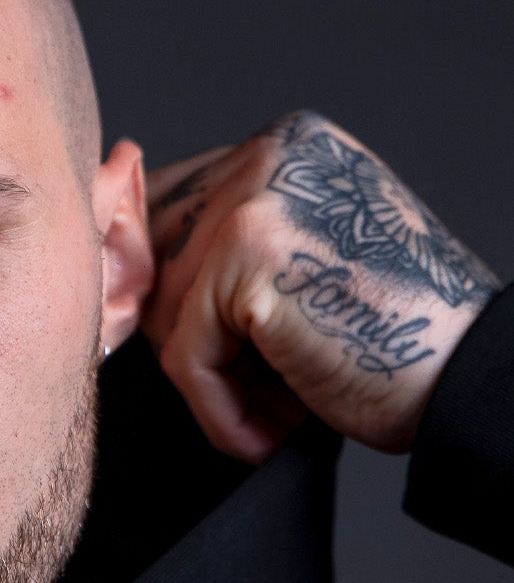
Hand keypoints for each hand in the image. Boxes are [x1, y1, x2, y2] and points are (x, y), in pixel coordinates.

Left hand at [140, 111, 500, 463]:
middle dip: (188, 342)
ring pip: (163, 314)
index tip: (214, 360)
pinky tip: (267, 432)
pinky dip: (219, 411)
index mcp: (285, 150)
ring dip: (212, 386)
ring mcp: (256, 194)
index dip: (177, 303)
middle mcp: (269, 154)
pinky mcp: (248, 254)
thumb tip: (125, 281)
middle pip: (151, 263)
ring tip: (274, 412)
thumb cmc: (388, 345)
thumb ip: (228, 258)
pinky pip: (185, 356)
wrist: (457, 381)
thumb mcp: (299, 278)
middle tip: (254, 394)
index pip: (166, 217)